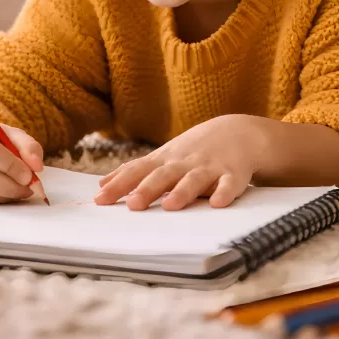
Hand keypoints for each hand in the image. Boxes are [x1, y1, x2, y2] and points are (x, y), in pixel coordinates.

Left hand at [95, 115, 273, 210]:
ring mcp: (209, 167)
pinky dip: (225, 193)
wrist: (237, 132)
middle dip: (147, 188)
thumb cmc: (193, 150)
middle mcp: (184, 163)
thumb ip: (134, 171)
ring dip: (182, 191)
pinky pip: (229, 184)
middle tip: (132, 205)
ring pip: (194, 179)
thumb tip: (102, 184)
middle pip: (163, 175)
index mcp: (165, 160)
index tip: (100, 199)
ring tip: (170, 206)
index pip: (138, 171)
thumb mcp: (163, 156)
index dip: (120, 184)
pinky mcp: (233, 174)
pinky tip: (218, 204)